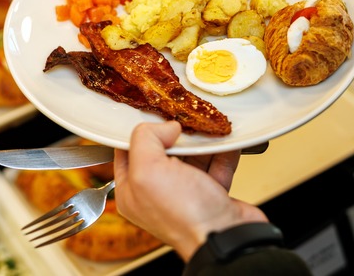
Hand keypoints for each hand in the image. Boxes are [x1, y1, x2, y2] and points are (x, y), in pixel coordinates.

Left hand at [114, 121, 268, 260]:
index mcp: (132, 191)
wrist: (226, 237)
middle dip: (175, 135)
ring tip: (208, 125)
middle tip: (185, 120)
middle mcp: (157, 194)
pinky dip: (222, 152)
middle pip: (162, 152)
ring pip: (191, 157)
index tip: (154, 115)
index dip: (139, 132)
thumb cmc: (184, 213)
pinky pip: (216, 165)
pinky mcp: (212, 194)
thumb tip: (165, 127)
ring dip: (201, 141)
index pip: (127, 152)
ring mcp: (185, 194)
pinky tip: (226, 139)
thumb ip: (146, 139)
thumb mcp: (148, 170)